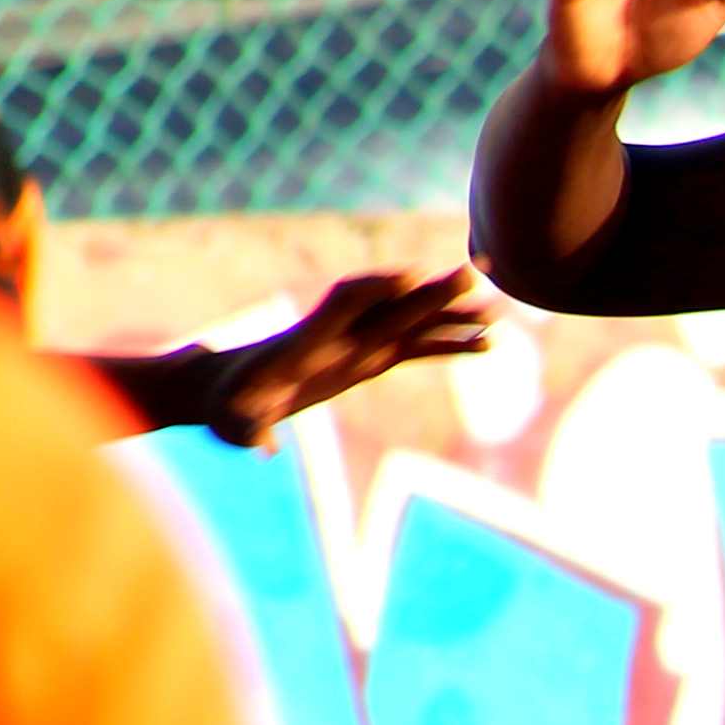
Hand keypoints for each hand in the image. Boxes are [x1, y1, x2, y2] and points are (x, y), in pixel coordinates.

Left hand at [203, 269, 491, 446]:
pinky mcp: (369, 359)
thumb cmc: (229, 406)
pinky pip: (416, 348)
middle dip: (430, 293)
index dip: (376, 290)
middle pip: (390, 307)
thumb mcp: (234, 421)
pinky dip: (449, 344)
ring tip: (497, 312)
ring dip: (452, 318)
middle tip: (472, 274)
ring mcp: (357, 345)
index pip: (344, 305)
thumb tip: (262, 449)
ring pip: (411, 324)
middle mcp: (338, 335)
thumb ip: (249, 430)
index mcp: (307, 341)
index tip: (410, 277)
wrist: (228, 389)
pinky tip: (485, 344)